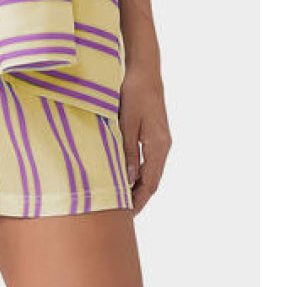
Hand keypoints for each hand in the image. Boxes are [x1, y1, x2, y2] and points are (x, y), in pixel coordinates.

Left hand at [119, 61, 171, 214]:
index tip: (127, 215)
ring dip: (140, 186)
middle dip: (139, 197)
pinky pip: (150, 160)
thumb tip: (129, 179)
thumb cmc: (134, 94)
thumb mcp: (127, 123)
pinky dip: (141, 172)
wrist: (145, 71)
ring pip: (152, 171)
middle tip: (122, 213)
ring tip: (123, 199)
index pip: (150, 183)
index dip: (139, 200)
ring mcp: (161, 140)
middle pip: (153, 180)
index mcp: (158, 146)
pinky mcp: (156, 134)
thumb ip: (128, 151)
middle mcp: (163, 146)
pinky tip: (128, 175)